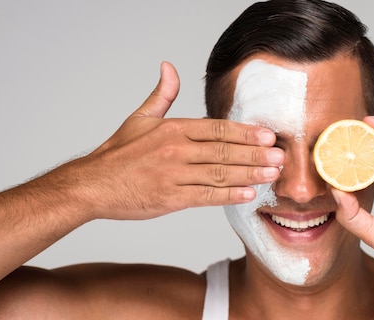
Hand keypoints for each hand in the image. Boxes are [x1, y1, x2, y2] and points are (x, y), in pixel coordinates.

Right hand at [64, 62, 283, 220]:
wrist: (92, 185)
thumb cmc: (118, 154)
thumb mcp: (140, 118)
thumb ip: (161, 95)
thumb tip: (169, 67)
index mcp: (173, 129)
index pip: (217, 128)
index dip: (245, 132)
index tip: (268, 135)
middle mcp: (176, 150)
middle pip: (224, 150)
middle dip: (255, 154)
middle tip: (281, 156)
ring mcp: (174, 175)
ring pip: (219, 173)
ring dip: (249, 174)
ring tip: (272, 174)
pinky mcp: (170, 198)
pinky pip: (206, 196)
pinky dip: (229, 195)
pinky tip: (249, 194)